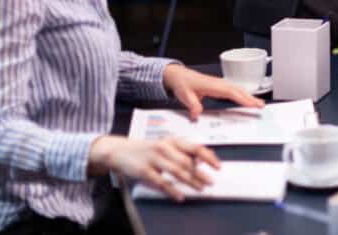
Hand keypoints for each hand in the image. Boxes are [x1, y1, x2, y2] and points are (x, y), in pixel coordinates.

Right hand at [89, 135, 219, 201]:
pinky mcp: (144, 171)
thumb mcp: (166, 145)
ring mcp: (154, 159)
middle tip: (210, 182)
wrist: (119, 150)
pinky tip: (179, 196)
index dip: (208, 157)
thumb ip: (183, 151)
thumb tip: (204, 158)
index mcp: (172, 141)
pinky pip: (161, 182)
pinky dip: (172, 191)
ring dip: (190, 182)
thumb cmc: (146, 149)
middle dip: (200, 173)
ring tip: (200, 188)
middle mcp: (164, 148)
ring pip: (176, 172)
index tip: (218, 166)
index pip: (195, 147)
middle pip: (187, 162)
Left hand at [162, 64, 264, 119]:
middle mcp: (219, 83)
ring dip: (249, 96)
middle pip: (238, 90)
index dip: (242, 99)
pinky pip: (234, 90)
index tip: (251, 104)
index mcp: (212, 85)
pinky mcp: (220, 86)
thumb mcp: (184, 95)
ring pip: (238, 89)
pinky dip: (243, 94)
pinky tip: (247, 99)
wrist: (179, 75)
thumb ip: (192, 105)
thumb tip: (197, 113)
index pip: (231, 92)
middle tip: (261, 106)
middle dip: (251, 98)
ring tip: (258, 104)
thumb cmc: (183, 83)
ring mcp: (220, 84)